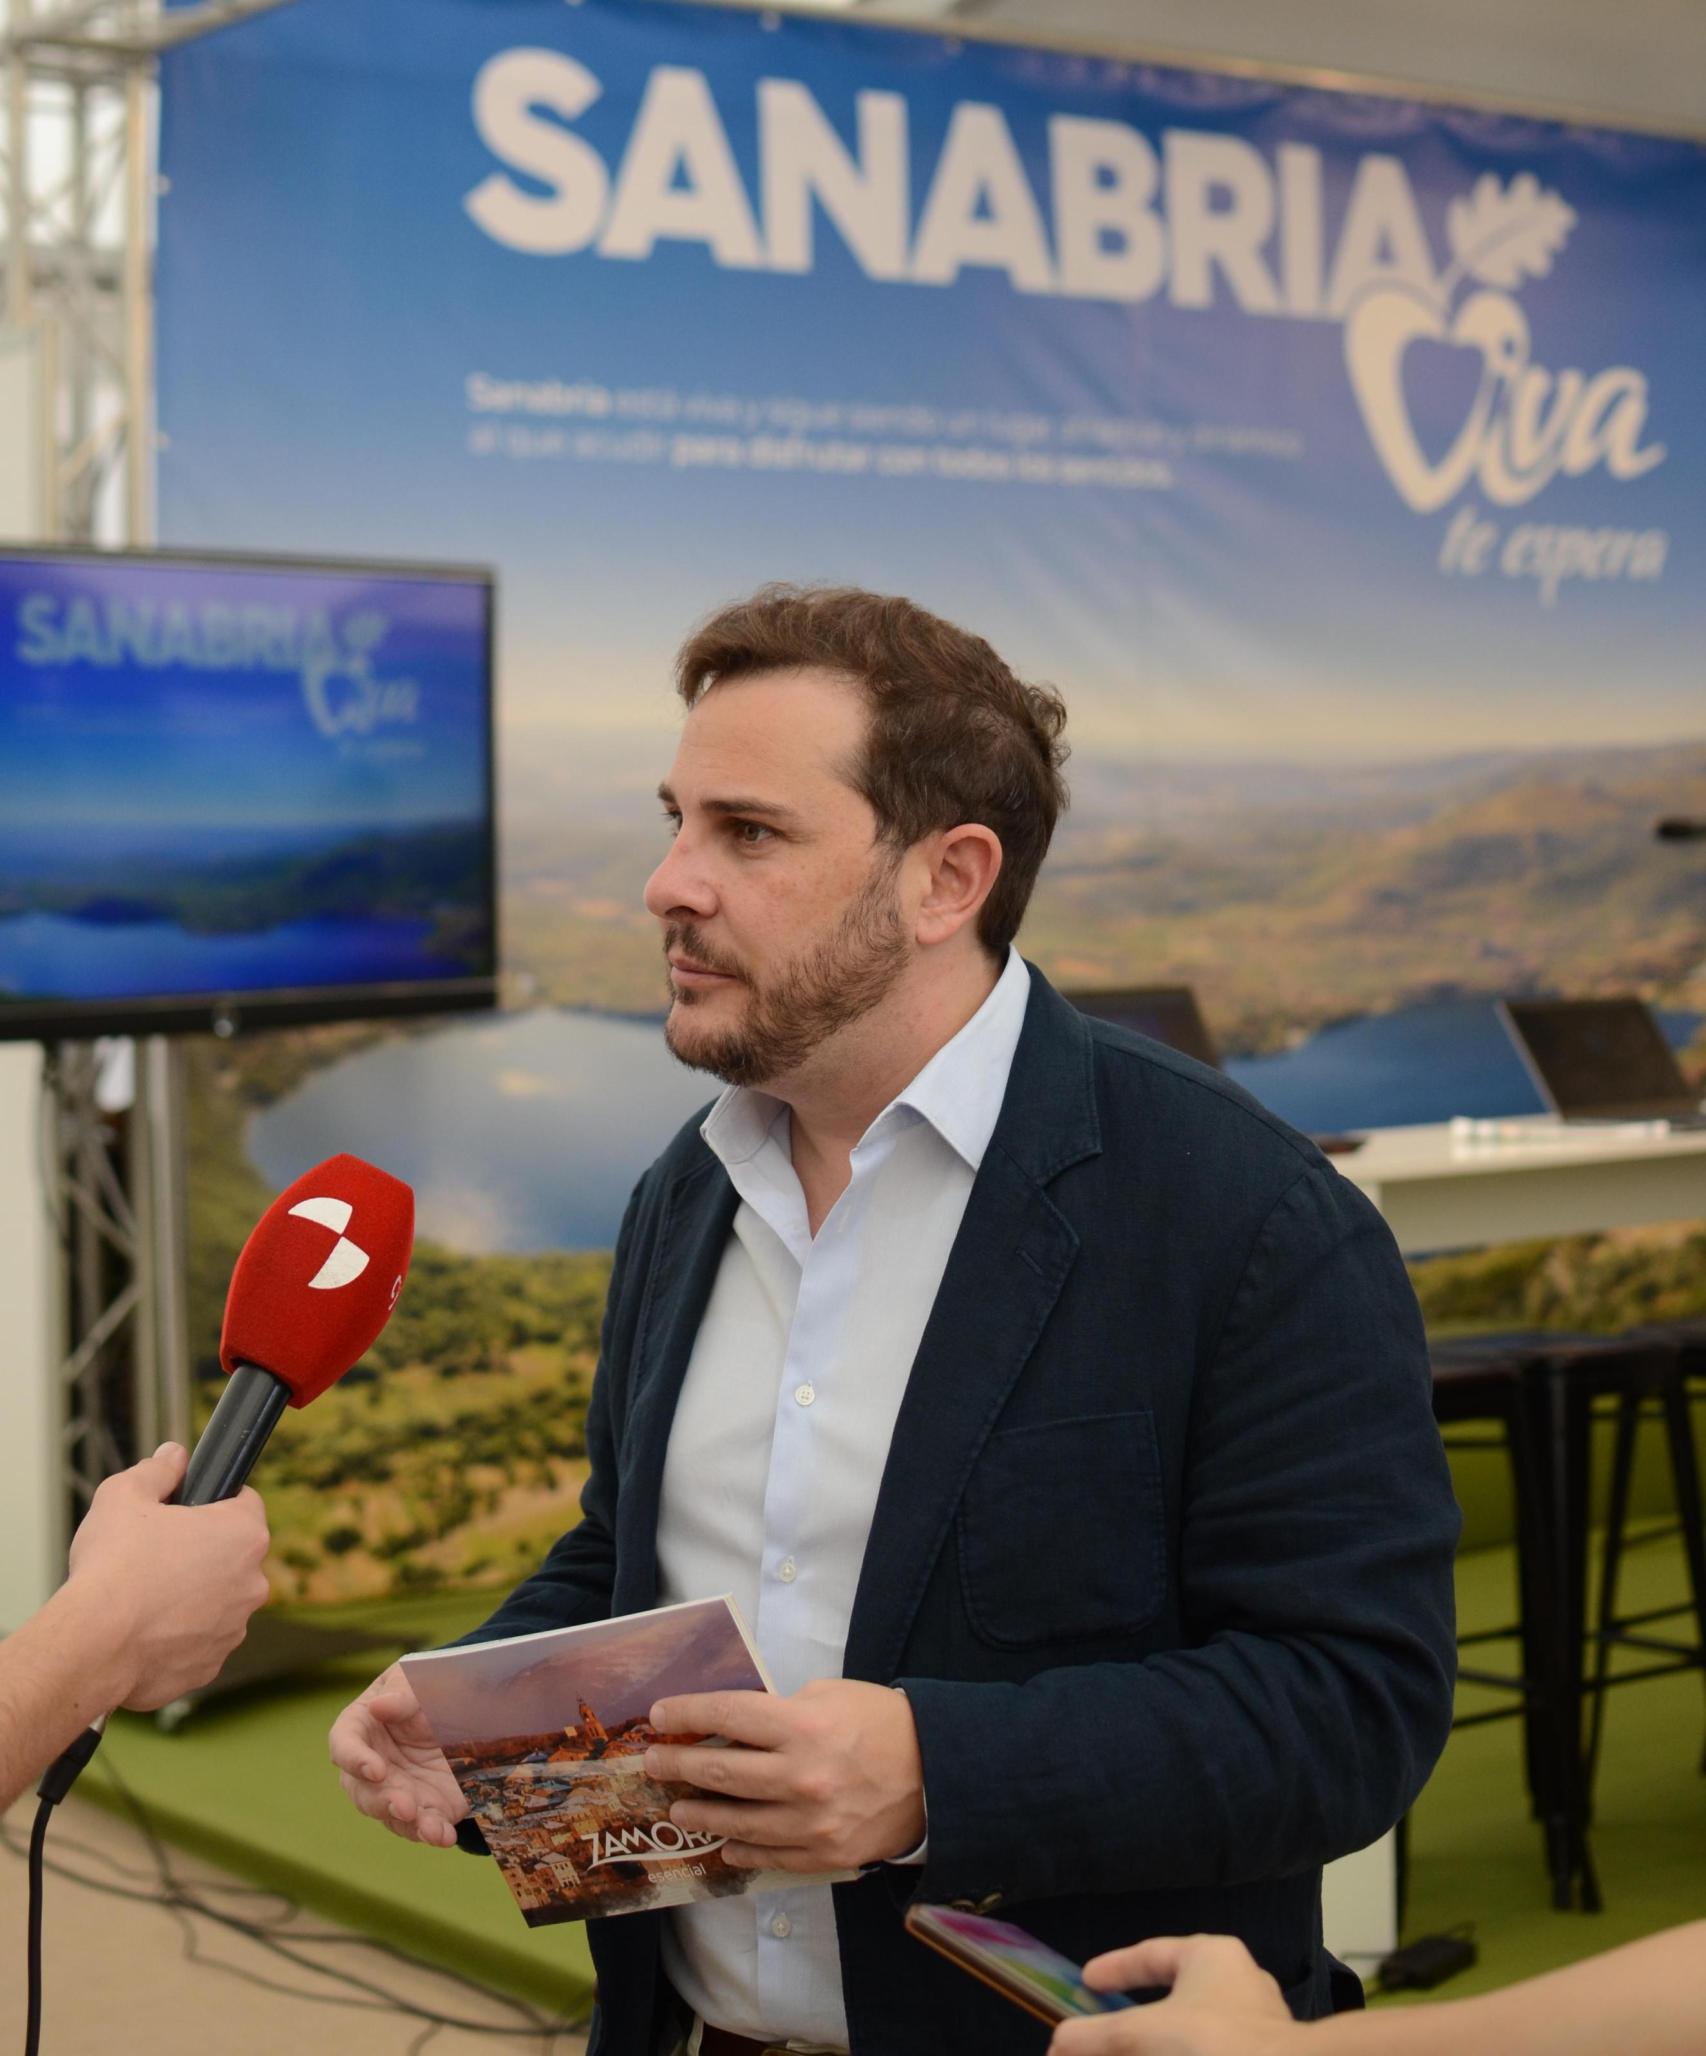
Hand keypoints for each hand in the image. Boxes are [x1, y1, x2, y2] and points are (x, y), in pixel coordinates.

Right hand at [65, 1443, 271, 1711]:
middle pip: (232, 1555)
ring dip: (192, 1597)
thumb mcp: (124, 1495)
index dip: (215, 1501)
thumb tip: (174, 1456)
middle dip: (201, 1552)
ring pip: (217, 1601)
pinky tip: (144, 1632)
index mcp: (243, 1535)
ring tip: (146, 1597)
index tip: (188, 1511)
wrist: (94, 1645)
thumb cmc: (113, 1568)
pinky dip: (177, 1637)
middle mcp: (252, 1583)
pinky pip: (198, 1642)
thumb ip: (157, 1470)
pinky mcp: (211, 1667)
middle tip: (157, 1554)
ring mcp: (234, 1628)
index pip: (245, 1502)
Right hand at [329, 1662, 468, 1848]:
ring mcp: (395, 1789)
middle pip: (362, 1791)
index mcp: (360, 1726)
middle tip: (404, 1806)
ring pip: (389, 1814)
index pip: (343, 1745)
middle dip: (382, 1801)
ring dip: (408, 1823)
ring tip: (430, 1829)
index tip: (376, 1769)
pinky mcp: (423, 1806)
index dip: (355, 1760)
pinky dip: (433, 1833)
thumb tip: (380, 1706)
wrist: (465, 1705)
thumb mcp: (419, 1679)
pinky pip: (421, 1826)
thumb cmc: (429, 1686)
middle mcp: (371, 1765)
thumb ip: (402, 1694)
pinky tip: (445, 1836)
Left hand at [645, 1678, 924, 1871]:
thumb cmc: (884, 1723)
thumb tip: (738, 1724)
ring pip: (736, 1821)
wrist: (938, 1774)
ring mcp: (809, 1821)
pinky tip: (724, 1843)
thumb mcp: (832, 1695)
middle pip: (721, 1770)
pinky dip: (741, 1848)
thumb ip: (784, 1710)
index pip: (728, 1715)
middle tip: (652, 1763)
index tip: (659, 1715)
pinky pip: (768, 1854)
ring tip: (677, 1807)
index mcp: (802, 1726)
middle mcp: (800, 1776)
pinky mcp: (822, 1854)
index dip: (687, 1713)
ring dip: (699, 1813)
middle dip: (678, 1764)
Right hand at [1050, 1936, 1302, 2055]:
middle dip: (1135, 2021)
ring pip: (1194, 2032)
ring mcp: (1257, 2026)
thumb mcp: (1141, 2035)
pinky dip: (1184, 2055)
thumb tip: (1057, 2044)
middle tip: (1103, 2034)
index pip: (1152, 1954)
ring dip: (1159, 2046)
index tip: (1085, 1984)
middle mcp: (1239, 1983)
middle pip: (1172, 1997)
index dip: (1114, 1969)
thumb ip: (1095, 2037)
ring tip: (1131, 2055)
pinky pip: (1214, 2050)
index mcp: (1211, 1957)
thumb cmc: (1214, 2045)